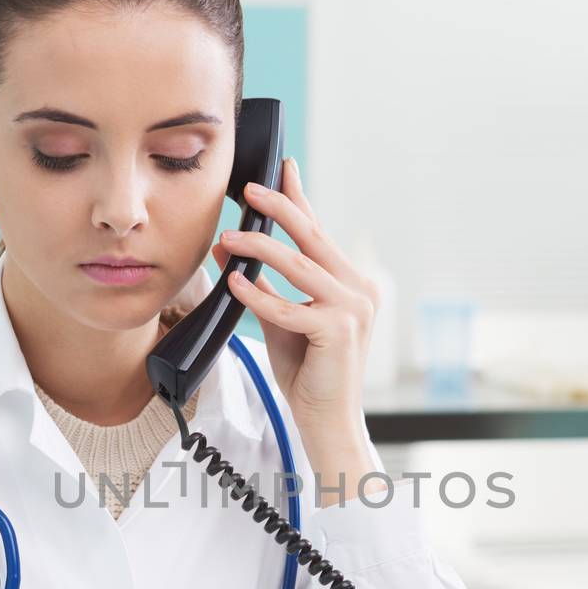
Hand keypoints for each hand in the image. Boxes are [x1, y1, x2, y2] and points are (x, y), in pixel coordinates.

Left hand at [210, 157, 380, 452]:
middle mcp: (360, 289)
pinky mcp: (340, 331)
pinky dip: (259, 294)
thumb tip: (227, 247)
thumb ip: (260, 283)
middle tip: (249, 188)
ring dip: (260, 246)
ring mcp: (354, 309)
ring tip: (228, 234)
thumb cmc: (308, 373)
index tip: (282, 168)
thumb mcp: (280, 319)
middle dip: (279, 207)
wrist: (326, 420)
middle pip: (313, 237)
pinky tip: (234, 282)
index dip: (299, 199)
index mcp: (352, 283)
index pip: (319, 233)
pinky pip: (291, 307)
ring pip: (300, 265)